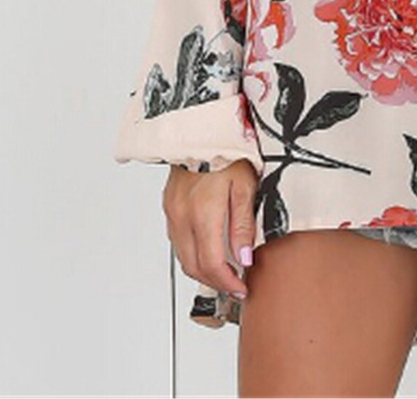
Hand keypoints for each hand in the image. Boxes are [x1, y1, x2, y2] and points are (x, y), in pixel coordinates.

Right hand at [162, 159, 257, 299]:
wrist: (201, 128)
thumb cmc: (228, 151)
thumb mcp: (247, 185)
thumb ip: (244, 225)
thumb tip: (244, 258)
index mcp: (203, 212)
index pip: (212, 264)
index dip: (227, 282)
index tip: (242, 288)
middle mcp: (182, 215)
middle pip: (193, 266)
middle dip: (215, 282)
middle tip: (235, 285)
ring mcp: (172, 212)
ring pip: (183, 257)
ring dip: (202, 270)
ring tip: (225, 272)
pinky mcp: (169, 206)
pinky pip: (178, 240)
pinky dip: (193, 252)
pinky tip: (209, 249)